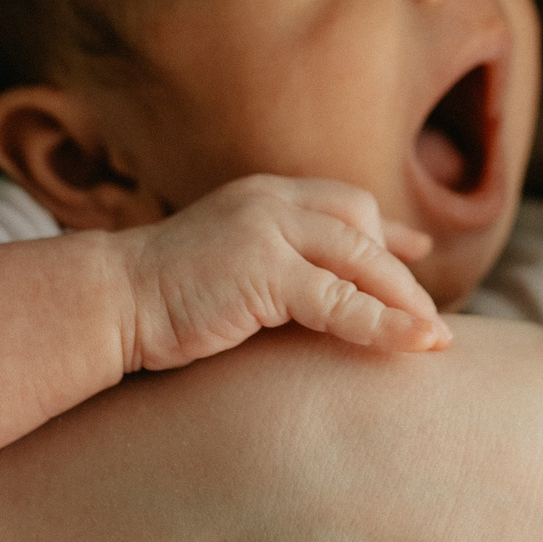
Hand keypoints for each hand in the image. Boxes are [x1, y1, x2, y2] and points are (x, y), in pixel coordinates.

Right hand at [116, 175, 446, 369]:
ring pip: (359, 260)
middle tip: (429, 318)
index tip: (417, 252)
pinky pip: (340, 300)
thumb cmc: (159, 299)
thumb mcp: (226, 267)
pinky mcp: (263, 270)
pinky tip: (413, 344)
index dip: (385, 232)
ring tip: (434, 339)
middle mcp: (271, 201)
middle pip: (361, 226)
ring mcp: (267, 230)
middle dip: (399, 275)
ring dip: (404, 301)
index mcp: (263, 196)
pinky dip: (382, 325)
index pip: (343, 204)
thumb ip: (270, 268)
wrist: (108, 302)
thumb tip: (315, 300)